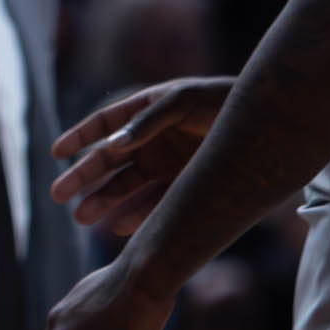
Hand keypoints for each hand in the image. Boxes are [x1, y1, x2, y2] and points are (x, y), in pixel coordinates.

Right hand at [52, 77, 233, 233]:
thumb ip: (147, 122)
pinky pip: (155, 203)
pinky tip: (120, 227)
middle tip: (57, 195)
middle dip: (81, 178)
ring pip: (126, 187)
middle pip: (107, 162)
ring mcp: (166, 164)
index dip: (79, 137)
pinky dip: (138, 216)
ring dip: (104, 202)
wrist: (273, 124)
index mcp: (145, 111)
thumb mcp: (183, 101)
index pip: (103, 125)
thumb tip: (112, 146)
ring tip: (82, 219)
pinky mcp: (185, 185)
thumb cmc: (223, 101)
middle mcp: (150, 140)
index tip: (56, 153)